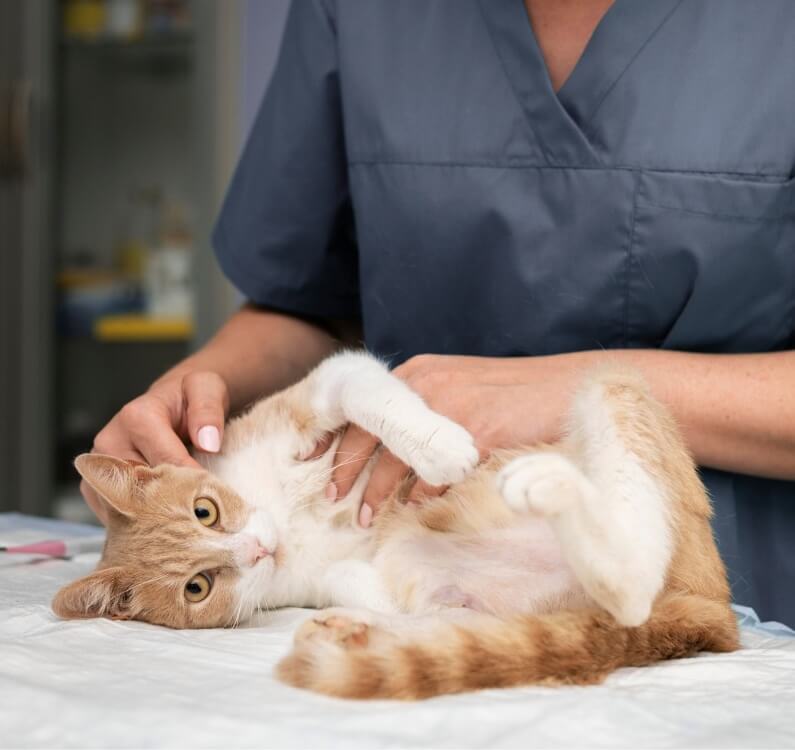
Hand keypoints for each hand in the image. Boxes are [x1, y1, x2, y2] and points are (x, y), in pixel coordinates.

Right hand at [83, 371, 229, 523]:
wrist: (172, 403)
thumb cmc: (189, 397)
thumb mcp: (207, 389)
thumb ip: (209, 410)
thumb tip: (208, 443)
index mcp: (136, 418)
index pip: (167, 464)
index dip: (193, 485)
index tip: (215, 502)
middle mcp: (109, 443)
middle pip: (143, 489)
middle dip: (174, 507)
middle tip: (202, 521)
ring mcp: (99, 467)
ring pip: (127, 507)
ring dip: (156, 519)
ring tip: (185, 525)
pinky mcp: (96, 487)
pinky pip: (117, 515)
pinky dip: (142, 523)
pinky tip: (166, 524)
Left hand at [326, 354, 566, 526]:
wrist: (569, 390)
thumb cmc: (515, 395)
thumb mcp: (460, 389)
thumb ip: (425, 409)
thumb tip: (395, 453)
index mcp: (419, 372)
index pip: (361, 406)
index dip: (333, 436)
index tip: (311, 460)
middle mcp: (426, 383)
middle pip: (368, 433)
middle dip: (347, 470)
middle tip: (332, 498)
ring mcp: (449, 405)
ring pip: (395, 458)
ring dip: (377, 492)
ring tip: (365, 517)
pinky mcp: (474, 430)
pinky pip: (435, 471)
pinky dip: (422, 492)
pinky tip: (417, 505)